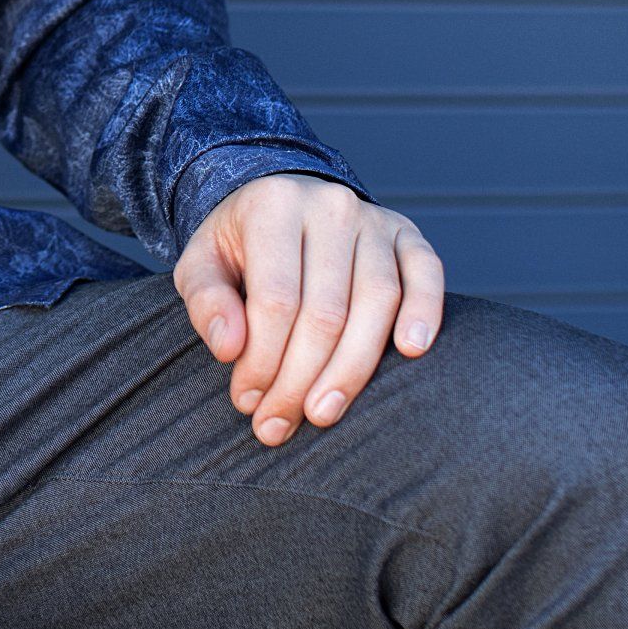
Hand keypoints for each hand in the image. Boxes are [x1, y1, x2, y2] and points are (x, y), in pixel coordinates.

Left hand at [174, 174, 443, 448]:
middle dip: (300, 379)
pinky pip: (427, 272)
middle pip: (326, 311)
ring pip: (377, 301)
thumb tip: (230, 348)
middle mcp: (330, 206)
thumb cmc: (239, 247)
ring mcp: (374, 219)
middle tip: (277, 424)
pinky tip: (411, 351)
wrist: (281, 203)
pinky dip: (425, 310)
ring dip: (352, 369)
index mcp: (273, 205)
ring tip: (323, 412)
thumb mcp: (201, 264)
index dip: (262, 360)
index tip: (247, 400)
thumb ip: (207, 302)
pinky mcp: (407, 235)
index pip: (275, 299)